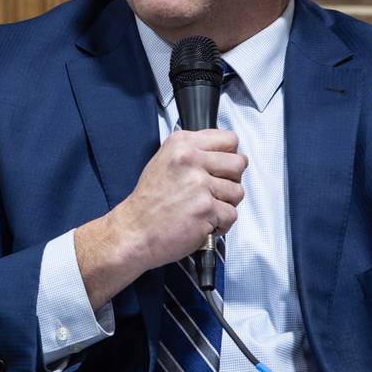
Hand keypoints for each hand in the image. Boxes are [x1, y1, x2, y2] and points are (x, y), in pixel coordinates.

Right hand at [74, 129, 246, 306]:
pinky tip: (203, 222)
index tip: (220, 168)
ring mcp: (199, 184)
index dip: (228, 156)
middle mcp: (190, 159)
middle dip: (231, 181)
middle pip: (238, 164)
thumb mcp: (164, 162)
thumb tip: (224, 155)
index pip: (229, 139)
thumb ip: (194, 153)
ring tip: (204, 208)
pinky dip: (221, 224)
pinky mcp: (206, 208)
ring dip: (225, 204)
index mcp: (181, 144)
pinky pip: (231, 214)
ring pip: (238, 191)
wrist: (133, 231)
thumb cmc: (148, 202)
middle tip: (214, 191)